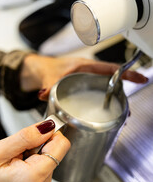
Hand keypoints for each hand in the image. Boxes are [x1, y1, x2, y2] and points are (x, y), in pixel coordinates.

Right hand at [0, 120, 69, 181]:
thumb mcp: (1, 151)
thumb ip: (27, 137)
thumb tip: (49, 126)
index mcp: (36, 176)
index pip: (62, 145)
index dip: (52, 133)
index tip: (41, 129)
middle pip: (56, 151)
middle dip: (39, 144)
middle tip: (19, 150)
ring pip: (50, 156)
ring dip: (35, 152)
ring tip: (17, 160)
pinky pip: (44, 165)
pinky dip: (33, 160)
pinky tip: (19, 165)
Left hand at [21, 54, 147, 100]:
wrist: (42, 70)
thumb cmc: (48, 68)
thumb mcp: (49, 77)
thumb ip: (48, 86)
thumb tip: (45, 94)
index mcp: (85, 66)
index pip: (110, 68)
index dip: (126, 73)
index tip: (140, 78)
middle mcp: (90, 73)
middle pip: (112, 80)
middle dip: (123, 93)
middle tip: (127, 109)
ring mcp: (89, 80)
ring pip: (107, 88)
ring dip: (115, 100)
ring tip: (120, 115)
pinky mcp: (86, 87)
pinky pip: (100, 93)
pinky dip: (106, 101)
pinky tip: (107, 112)